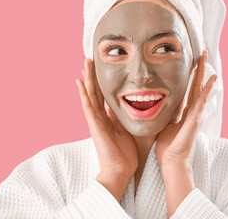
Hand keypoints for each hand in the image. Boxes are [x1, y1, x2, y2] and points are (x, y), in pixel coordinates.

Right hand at [76, 58, 137, 201]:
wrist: (121, 170)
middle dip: (94, 74)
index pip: (106, 95)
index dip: (104, 81)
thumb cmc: (128, 154)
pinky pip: (87, 106)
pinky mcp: (94, 125)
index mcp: (110, 118)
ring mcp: (95, 120)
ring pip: (90, 94)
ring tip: (85, 62)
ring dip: (87, 78)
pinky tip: (78, 82)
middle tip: (92, 57)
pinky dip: (82, 94)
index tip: (104, 66)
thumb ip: (136, 117)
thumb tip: (148, 106)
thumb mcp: (133, 129)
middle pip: (96, 91)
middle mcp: (100, 117)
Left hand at [155, 50, 216, 168]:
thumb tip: (157, 103)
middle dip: (199, 69)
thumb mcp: (164, 124)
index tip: (191, 64)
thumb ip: (165, 113)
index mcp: (184, 113)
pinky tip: (212, 77)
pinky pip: (203, 99)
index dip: (190, 77)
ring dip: (204, 72)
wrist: (172, 161)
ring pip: (201, 88)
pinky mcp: (196, 118)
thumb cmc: (167, 147)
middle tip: (202, 53)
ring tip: (206, 57)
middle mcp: (192, 111)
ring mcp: (196, 114)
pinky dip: (208, 88)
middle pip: (197, 85)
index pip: (188, 90)